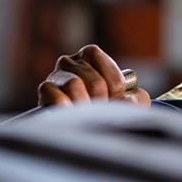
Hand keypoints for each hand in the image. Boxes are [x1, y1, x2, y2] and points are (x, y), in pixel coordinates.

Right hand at [37, 45, 151, 106]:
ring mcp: (55, 75)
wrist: (79, 127)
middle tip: (100, 110)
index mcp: (90, 54)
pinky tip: (71, 114)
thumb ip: (136, 98)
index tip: (116, 99)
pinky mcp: (45, 90)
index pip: (106, 65)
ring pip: (74, 85)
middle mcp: (70, 61)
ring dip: (84, 104)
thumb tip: (130, 100)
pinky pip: (55, 96)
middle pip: (94, 81)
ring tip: (86, 113)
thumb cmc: (106, 108)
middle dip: (102, 100)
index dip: (116, 87)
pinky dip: (66, 107)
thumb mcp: (128, 101)